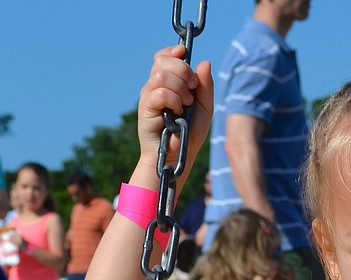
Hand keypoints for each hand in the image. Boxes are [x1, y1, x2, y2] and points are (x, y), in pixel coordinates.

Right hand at [137, 44, 213, 173]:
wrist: (178, 156)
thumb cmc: (189, 134)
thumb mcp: (204, 108)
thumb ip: (205, 86)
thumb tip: (204, 62)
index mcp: (168, 83)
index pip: (164, 56)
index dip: (173, 52)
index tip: (184, 55)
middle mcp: (155, 86)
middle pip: (163, 61)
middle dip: (183, 71)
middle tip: (191, 91)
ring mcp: (149, 96)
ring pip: (162, 74)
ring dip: (180, 88)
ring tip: (184, 105)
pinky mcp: (145, 107)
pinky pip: (160, 92)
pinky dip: (174, 100)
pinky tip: (176, 114)